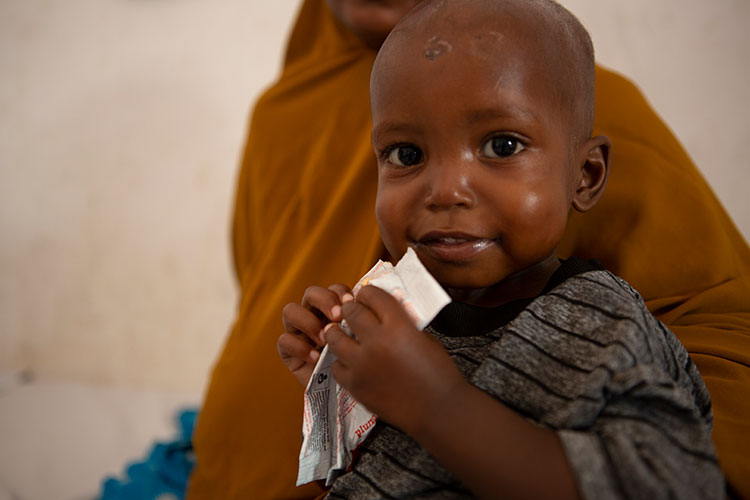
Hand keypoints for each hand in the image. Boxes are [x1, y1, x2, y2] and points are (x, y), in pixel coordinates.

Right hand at [278, 284, 352, 385]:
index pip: (333, 290)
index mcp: (333, 310)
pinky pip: (284, 340)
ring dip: (308, 322)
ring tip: (324, 339)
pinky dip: (300, 348)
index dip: (340, 293)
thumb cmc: (355, 365)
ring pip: (290, 311)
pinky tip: (316, 358)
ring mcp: (298, 331)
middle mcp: (313, 315)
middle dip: (323, 301)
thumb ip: (360, 324)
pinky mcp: (288, 351)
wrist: (344, 395)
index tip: (351, 304)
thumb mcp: (361, 342)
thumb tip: (364, 307)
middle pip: (310, 293)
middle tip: (337, 317)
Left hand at [324, 285, 464, 433]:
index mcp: (398, 326)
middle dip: (351, 308)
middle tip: (352, 310)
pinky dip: (341, 361)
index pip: (373, 296)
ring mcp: (362, 364)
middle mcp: (376, 342)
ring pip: (334, 337)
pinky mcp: (355, 385)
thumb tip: (385, 314)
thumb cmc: (438, 374)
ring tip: (341, 332)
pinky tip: (349, 361)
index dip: (367, 293)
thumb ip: (402, 323)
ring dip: (338, 332)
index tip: (366, 294)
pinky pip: (336, 366)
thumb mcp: (424, 337)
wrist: (438, 410)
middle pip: (351, 312)